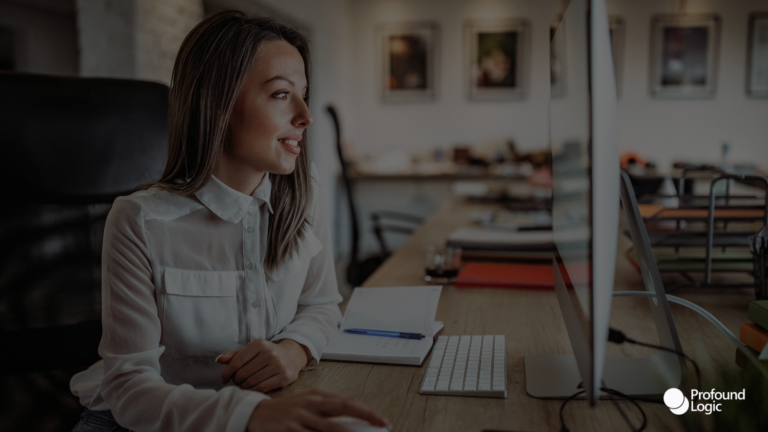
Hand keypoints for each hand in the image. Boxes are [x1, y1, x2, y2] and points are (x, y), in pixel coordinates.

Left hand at [218, 339, 309, 391]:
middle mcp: (270, 353)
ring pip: (251, 382)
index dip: (227, 372)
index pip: (236, 362)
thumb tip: (219, 360)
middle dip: (236, 380)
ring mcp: (278, 365)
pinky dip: (253, 390)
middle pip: (243, 373)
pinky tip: (251, 389)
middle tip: (236, 381)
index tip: (224, 378)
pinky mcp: (284, 377)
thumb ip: (235, 354)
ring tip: (243, 384)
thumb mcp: (253, 349)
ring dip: (243, 386)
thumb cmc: (268, 353)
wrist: (293, 355)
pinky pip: (262, 388)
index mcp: (259, 344)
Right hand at [246, 388, 388, 431]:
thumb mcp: (309, 405)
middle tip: (382, 425)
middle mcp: (312, 403)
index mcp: (318, 395)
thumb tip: (355, 422)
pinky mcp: (290, 430)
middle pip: (344, 408)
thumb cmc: (287, 410)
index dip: (367, 411)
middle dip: (366, 416)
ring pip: (331, 428)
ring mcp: (301, 417)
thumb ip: (329, 410)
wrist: (256, 412)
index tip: (382, 420)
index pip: (348, 402)